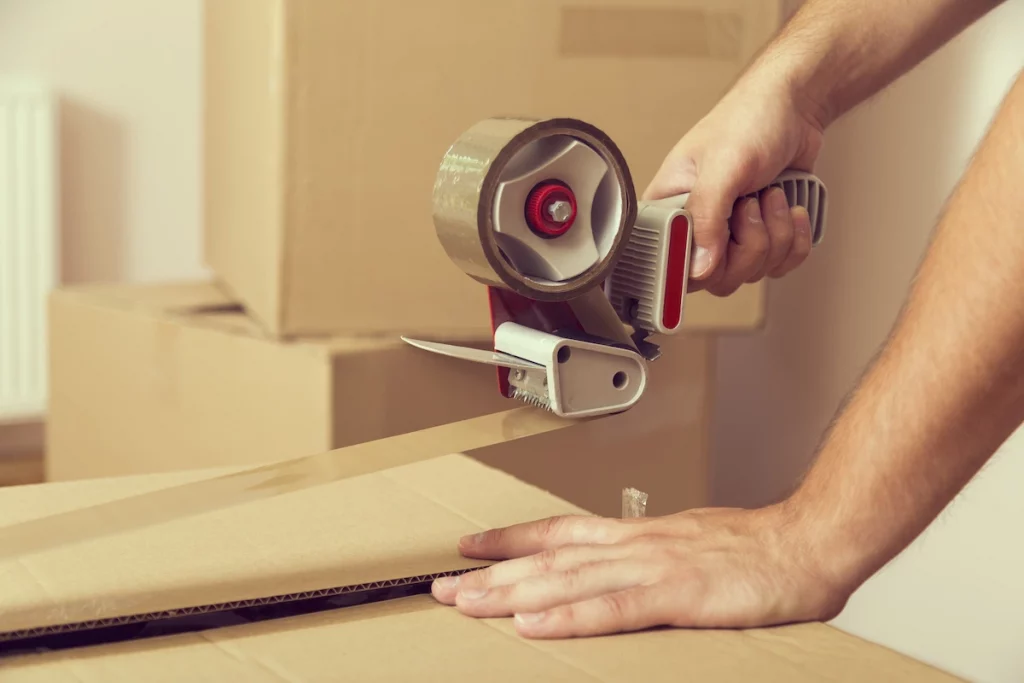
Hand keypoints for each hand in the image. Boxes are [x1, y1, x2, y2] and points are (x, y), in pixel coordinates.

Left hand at [431, 505, 848, 638]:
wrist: (807, 542)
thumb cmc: (756, 548)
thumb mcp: (689, 543)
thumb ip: (649, 557)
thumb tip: (618, 572)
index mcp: (637, 535)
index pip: (558, 532)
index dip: (511, 539)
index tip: (471, 545)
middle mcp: (633, 545)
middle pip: (548, 559)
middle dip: (492, 575)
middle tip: (443, 586)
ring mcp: (652, 569)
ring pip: (566, 580)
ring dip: (511, 594)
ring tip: (466, 604)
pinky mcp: (677, 597)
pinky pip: (612, 611)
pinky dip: (568, 618)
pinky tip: (534, 626)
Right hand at [643, 72, 827, 295]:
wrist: (795, 106)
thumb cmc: (748, 120)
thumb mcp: (723, 166)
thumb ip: (706, 216)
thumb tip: (699, 268)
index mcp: (668, 208)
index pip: (670, 263)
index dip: (699, 263)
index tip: (723, 240)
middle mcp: (695, 227)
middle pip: (717, 278)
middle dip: (749, 244)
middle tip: (751, 204)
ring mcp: (730, 235)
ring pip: (752, 273)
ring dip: (776, 235)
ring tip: (772, 195)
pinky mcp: (762, 237)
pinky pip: (779, 266)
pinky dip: (794, 240)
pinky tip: (791, 208)